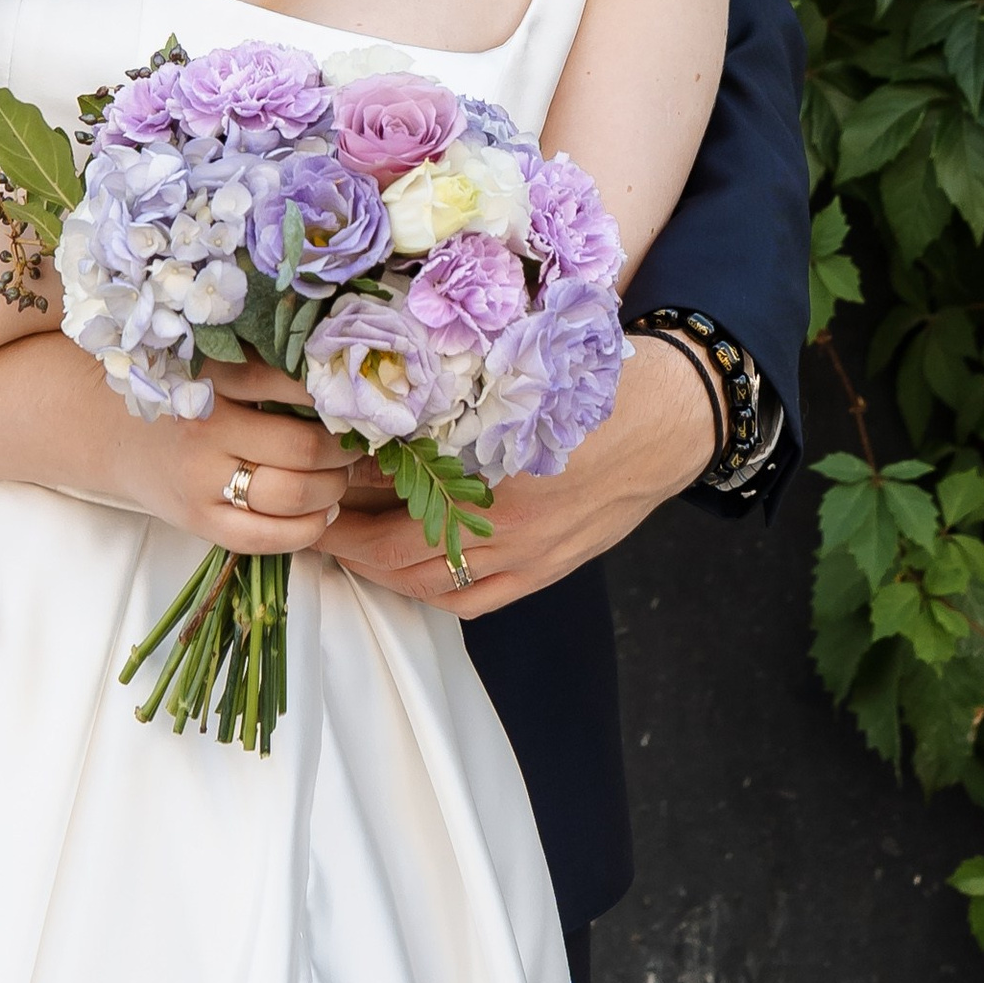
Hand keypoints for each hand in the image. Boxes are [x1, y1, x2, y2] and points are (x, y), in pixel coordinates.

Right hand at [91, 380, 355, 554]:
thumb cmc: (177, 388)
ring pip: (292, 493)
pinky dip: (308, 529)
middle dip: (344, 449)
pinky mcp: (197, 520)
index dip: (338, 395)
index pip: (294, 384)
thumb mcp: (213, 360)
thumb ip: (266, 364)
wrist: (109, 428)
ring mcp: (199, 478)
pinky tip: (321, 512)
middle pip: (304, 446)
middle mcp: (205, 426)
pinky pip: (266, 537)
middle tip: (356, 442)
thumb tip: (346, 380)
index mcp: (212, 375)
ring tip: (339, 475)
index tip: (358, 397)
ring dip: (333, 487)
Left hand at [323, 334, 715, 615]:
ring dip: (382, 571)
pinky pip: (475, 599)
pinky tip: (405, 573)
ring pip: (433, 584)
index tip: (315, 487)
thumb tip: (377, 424)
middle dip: (351, 544)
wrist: (669, 418)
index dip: (349, 505)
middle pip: (404, 556)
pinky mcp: (547, 569)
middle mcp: (510, 527)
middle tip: (314, 521)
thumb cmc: (592, 386)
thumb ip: (448, 408)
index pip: (398, 507)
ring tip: (349, 545)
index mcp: (498, 474)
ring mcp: (530, 557)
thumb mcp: (515, 383)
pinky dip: (430, 591)